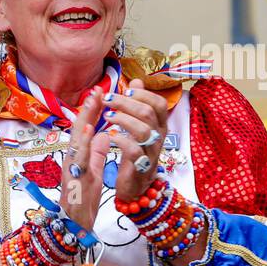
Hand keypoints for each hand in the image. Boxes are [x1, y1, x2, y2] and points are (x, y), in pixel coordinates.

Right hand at [58, 90, 110, 232]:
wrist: (74, 223)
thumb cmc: (83, 199)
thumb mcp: (95, 171)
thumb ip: (98, 153)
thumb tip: (106, 134)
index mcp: (78, 156)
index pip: (85, 129)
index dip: (92, 111)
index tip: (100, 94)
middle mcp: (72, 158)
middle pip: (79, 129)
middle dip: (87, 109)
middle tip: (96, 89)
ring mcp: (71, 168)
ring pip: (77, 140)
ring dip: (84, 119)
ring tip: (93, 102)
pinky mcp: (73, 178)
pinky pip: (79, 159)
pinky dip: (85, 143)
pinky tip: (91, 131)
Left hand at [101, 77, 168, 199]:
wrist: (134, 185)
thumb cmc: (135, 152)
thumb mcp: (138, 126)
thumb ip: (138, 103)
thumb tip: (137, 80)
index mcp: (159, 125)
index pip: (159, 103)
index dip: (143, 94)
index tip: (125, 89)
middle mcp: (159, 137)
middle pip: (148, 113)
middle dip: (125, 103)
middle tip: (107, 100)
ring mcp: (151, 152)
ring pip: (143, 130)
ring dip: (122, 120)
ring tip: (107, 117)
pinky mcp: (140, 166)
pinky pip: (134, 151)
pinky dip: (121, 141)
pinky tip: (110, 136)